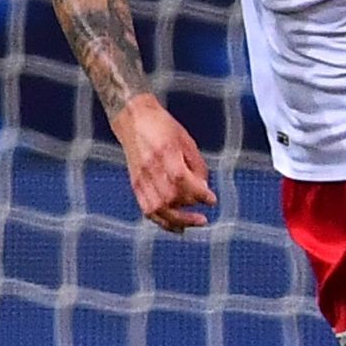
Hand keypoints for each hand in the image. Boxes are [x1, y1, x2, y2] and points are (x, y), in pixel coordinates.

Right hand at [111, 96, 214, 231]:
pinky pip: (147, 209)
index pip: (181, 179)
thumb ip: (197, 165)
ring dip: (176, 221)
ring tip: (192, 224)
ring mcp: (140, 177)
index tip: (212, 200)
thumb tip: (204, 188)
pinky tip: (175, 226)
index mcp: (165, 152)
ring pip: (157, 208)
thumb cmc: (161, 126)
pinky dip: (162, 221)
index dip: (198, 193)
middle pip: (169, 197)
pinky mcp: (135, 184)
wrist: (133, 118)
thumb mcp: (186, 140)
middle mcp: (150, 167)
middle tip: (204, 215)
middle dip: (190, 210)